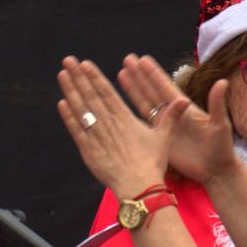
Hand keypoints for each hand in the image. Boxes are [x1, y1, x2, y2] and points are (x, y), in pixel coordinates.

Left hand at [56, 57, 173, 200]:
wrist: (138, 185)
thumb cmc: (152, 162)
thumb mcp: (163, 137)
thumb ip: (170, 117)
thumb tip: (184, 101)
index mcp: (125, 117)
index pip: (107, 92)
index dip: (95, 77)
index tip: (85, 64)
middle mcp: (108, 123)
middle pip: (90, 96)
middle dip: (78, 77)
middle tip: (68, 60)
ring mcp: (96, 136)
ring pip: (81, 109)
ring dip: (70, 91)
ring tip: (62, 74)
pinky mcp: (88, 150)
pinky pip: (76, 130)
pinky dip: (68, 116)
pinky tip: (62, 103)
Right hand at [114, 54, 244, 185]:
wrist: (215, 171)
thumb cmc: (221, 148)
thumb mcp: (220, 125)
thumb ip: (217, 104)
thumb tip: (221, 82)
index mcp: (184, 108)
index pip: (165, 87)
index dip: (154, 74)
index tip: (142, 59)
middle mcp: (172, 113)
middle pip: (152, 90)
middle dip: (139, 75)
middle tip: (127, 59)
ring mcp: (164, 125)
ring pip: (144, 102)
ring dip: (133, 89)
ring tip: (121, 73)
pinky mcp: (159, 138)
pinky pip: (142, 121)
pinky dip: (132, 110)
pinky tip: (120, 104)